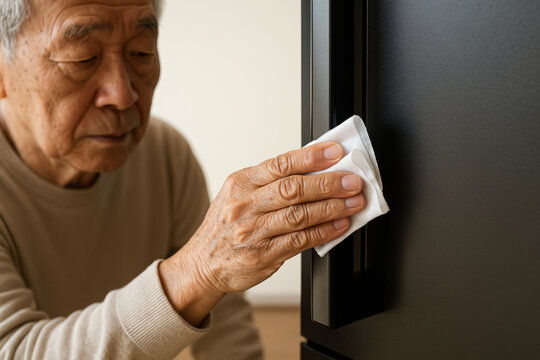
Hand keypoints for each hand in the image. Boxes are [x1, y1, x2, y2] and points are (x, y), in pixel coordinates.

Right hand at [159, 142, 365, 324]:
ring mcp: (253, 232)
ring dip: (332, 208)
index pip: (280, 165)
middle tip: (352, 181)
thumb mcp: (237, 194)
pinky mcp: (263, 255)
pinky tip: (340, 225)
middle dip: (328, 183)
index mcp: (240, 183)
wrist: (202, 263)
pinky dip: (324, 231)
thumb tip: (315, 170)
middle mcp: (244, 206)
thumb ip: (271, 183)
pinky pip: (300, 241)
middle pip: (292, 189)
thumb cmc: (226, 226)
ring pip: (299, 215)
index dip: (310, 157)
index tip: (334, 152)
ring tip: (354, 202)